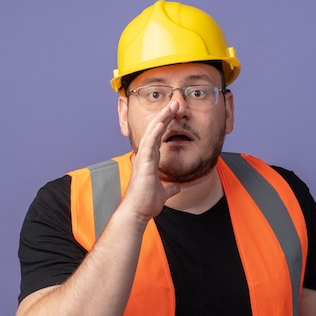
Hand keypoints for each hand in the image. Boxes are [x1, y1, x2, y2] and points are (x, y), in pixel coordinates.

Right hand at [122, 100, 180, 223]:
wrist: (138, 212)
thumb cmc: (146, 203)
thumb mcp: (163, 193)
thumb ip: (169, 188)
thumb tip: (177, 188)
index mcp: (150, 160)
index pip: (158, 137)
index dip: (166, 125)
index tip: (174, 114)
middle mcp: (145, 156)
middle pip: (155, 131)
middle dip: (165, 116)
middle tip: (174, 103)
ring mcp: (143, 158)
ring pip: (152, 133)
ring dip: (162, 118)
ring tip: (171, 106)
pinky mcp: (143, 163)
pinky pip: (150, 143)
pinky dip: (155, 132)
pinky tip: (162, 122)